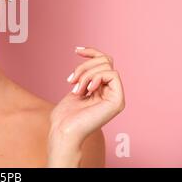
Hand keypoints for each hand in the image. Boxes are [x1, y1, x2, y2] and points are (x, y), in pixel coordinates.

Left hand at [46, 46, 125, 166]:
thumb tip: (90, 58)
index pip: (104, 62)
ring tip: (76, 89)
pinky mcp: (117, 100)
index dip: (91, 52)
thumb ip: (86, 75)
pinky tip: (87, 90)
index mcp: (102, 89)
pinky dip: (95, 78)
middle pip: (105, 61)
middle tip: (71, 80)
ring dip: (86, 74)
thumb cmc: (65, 116)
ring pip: (106, 66)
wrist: (64, 131)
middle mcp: (111, 91)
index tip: (76, 50)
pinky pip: (111, 74)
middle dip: (84, 66)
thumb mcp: (76, 88)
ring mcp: (116, 96)